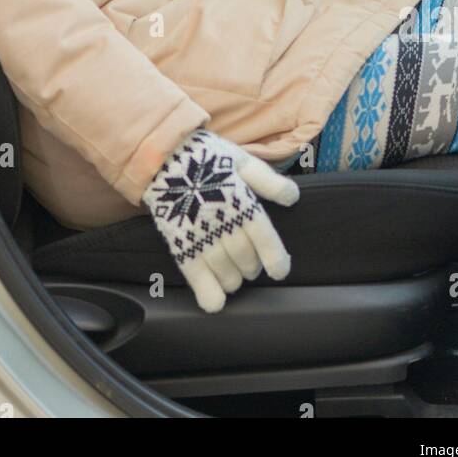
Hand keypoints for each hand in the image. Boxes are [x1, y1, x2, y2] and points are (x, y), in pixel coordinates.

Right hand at [142, 128, 299, 312]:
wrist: (163, 154)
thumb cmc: (207, 157)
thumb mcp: (242, 160)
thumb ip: (269, 180)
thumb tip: (293, 198)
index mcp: (241, 202)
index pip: (264, 238)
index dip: (275, 258)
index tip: (279, 270)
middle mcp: (223, 222)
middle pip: (245, 257)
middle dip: (252, 266)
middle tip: (251, 265)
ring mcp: (200, 234)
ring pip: (224, 270)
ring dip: (233, 280)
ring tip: (235, 278)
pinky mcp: (179, 242)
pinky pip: (195, 274)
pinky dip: (207, 292)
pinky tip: (216, 302)